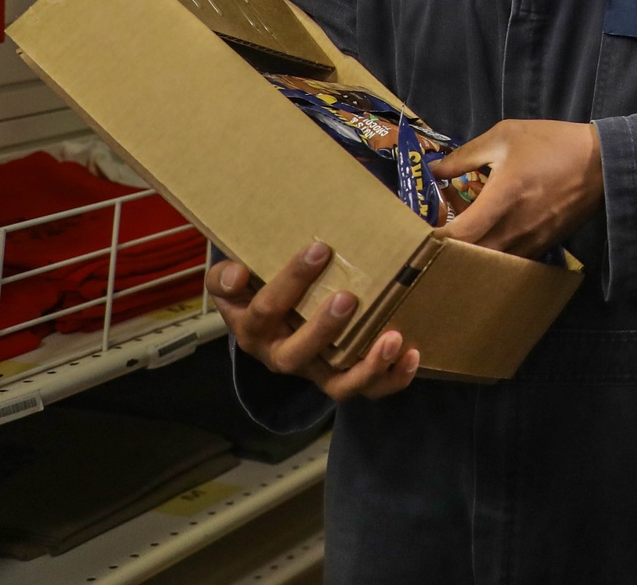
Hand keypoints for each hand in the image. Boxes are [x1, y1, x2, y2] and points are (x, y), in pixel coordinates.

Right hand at [206, 241, 419, 400]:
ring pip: (337, 384)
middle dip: (324, 329)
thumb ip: (225, 276)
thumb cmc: (253, 289)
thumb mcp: (231, 281)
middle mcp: (280, 356)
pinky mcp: (339, 377)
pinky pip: (366, 388)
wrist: (266, 316)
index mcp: (252, 329)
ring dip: (367, 366)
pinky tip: (411, 354)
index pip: (267, 308)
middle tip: (348, 298)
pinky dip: (391, 378)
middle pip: (298, 354)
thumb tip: (236, 273)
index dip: (291, 280)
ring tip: (393, 339)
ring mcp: (313, 370)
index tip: (319, 248)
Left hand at [429, 119, 602, 257]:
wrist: (602, 163)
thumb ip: (466, 155)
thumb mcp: (505, 135)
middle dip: (445, 254)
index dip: (433, 240)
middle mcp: (515, 228)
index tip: (416, 234)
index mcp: (503, 198)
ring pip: (489, 264)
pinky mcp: (542, 247)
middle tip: (425, 243)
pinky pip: (508, 261)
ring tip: (449, 245)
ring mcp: (531, 242)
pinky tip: (481, 243)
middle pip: (470, 258)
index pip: (459, 234)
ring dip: (467, 259)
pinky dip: (490, 257)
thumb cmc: (551, 144)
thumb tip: (434, 169)